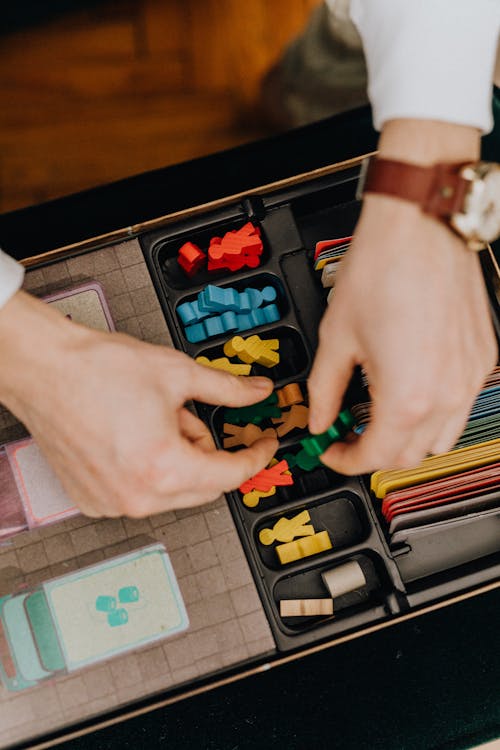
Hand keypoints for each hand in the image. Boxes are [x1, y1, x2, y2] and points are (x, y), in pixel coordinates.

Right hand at [0, 292, 277, 515]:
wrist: (44, 369)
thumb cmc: (96, 370)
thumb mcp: (178, 373)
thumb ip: (228, 389)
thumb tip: (257, 392)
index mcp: (164, 468)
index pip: (231, 474)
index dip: (255, 456)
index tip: (263, 445)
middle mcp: (137, 496)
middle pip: (204, 487)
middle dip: (209, 454)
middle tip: (191, 417)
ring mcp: (112, 504)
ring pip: (173, 492)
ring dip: (178, 461)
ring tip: (154, 420)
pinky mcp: (92, 501)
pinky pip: (140, 494)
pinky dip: (149, 471)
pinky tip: (134, 437)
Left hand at [308, 193, 496, 473]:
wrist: (420, 228)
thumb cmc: (383, 270)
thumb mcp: (337, 337)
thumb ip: (325, 389)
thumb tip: (320, 416)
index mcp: (408, 396)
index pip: (376, 455)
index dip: (346, 460)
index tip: (332, 450)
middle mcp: (447, 394)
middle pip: (410, 455)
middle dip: (374, 452)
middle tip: (349, 435)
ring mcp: (470, 378)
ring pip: (441, 438)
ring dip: (407, 439)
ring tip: (379, 417)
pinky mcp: (482, 358)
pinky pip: (460, 406)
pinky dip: (434, 413)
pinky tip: (410, 392)